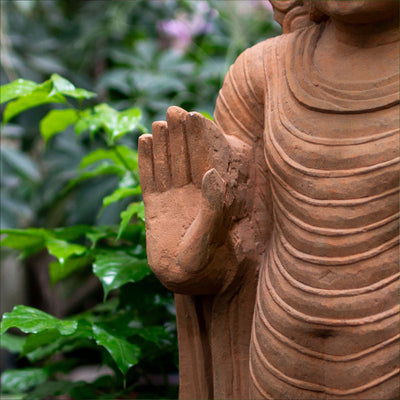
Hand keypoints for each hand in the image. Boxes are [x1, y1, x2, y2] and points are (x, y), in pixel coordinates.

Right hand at [138, 107, 239, 293]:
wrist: (185, 283)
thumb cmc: (206, 265)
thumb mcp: (212, 237)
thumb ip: (214, 207)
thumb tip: (211, 174)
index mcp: (211, 197)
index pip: (206, 161)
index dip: (202, 139)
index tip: (197, 116)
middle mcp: (192, 194)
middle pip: (186, 158)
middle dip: (182, 136)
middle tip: (175, 110)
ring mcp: (172, 199)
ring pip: (167, 165)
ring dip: (164, 144)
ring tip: (159, 123)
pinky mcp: (155, 207)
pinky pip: (149, 179)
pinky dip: (146, 162)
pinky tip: (143, 141)